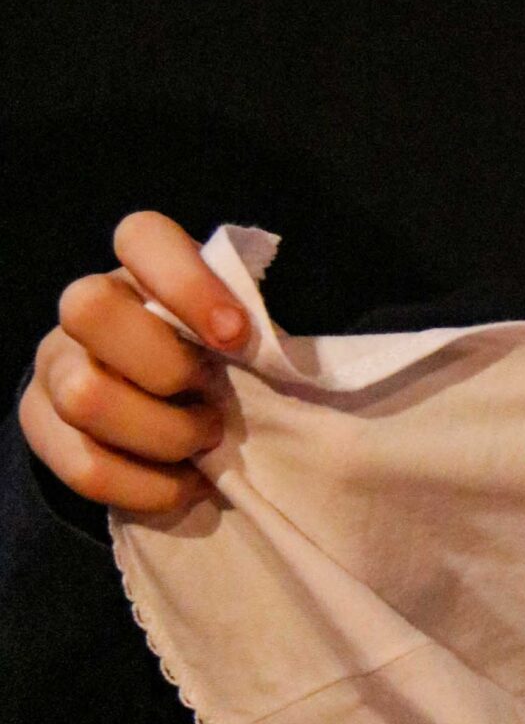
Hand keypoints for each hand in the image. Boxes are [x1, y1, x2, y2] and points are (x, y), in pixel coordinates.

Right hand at [19, 210, 251, 514]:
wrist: (166, 423)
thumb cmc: (221, 368)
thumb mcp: (241, 342)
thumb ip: (255, 336)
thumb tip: (284, 359)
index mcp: (142, 269)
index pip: (141, 236)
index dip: (187, 283)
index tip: (238, 337)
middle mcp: (87, 307)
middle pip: (89, 309)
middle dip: (166, 366)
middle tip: (214, 394)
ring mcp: (55, 365)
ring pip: (83, 395)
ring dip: (163, 433)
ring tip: (203, 440)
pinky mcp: (41, 426)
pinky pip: (86, 468)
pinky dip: (150, 487)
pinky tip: (186, 482)